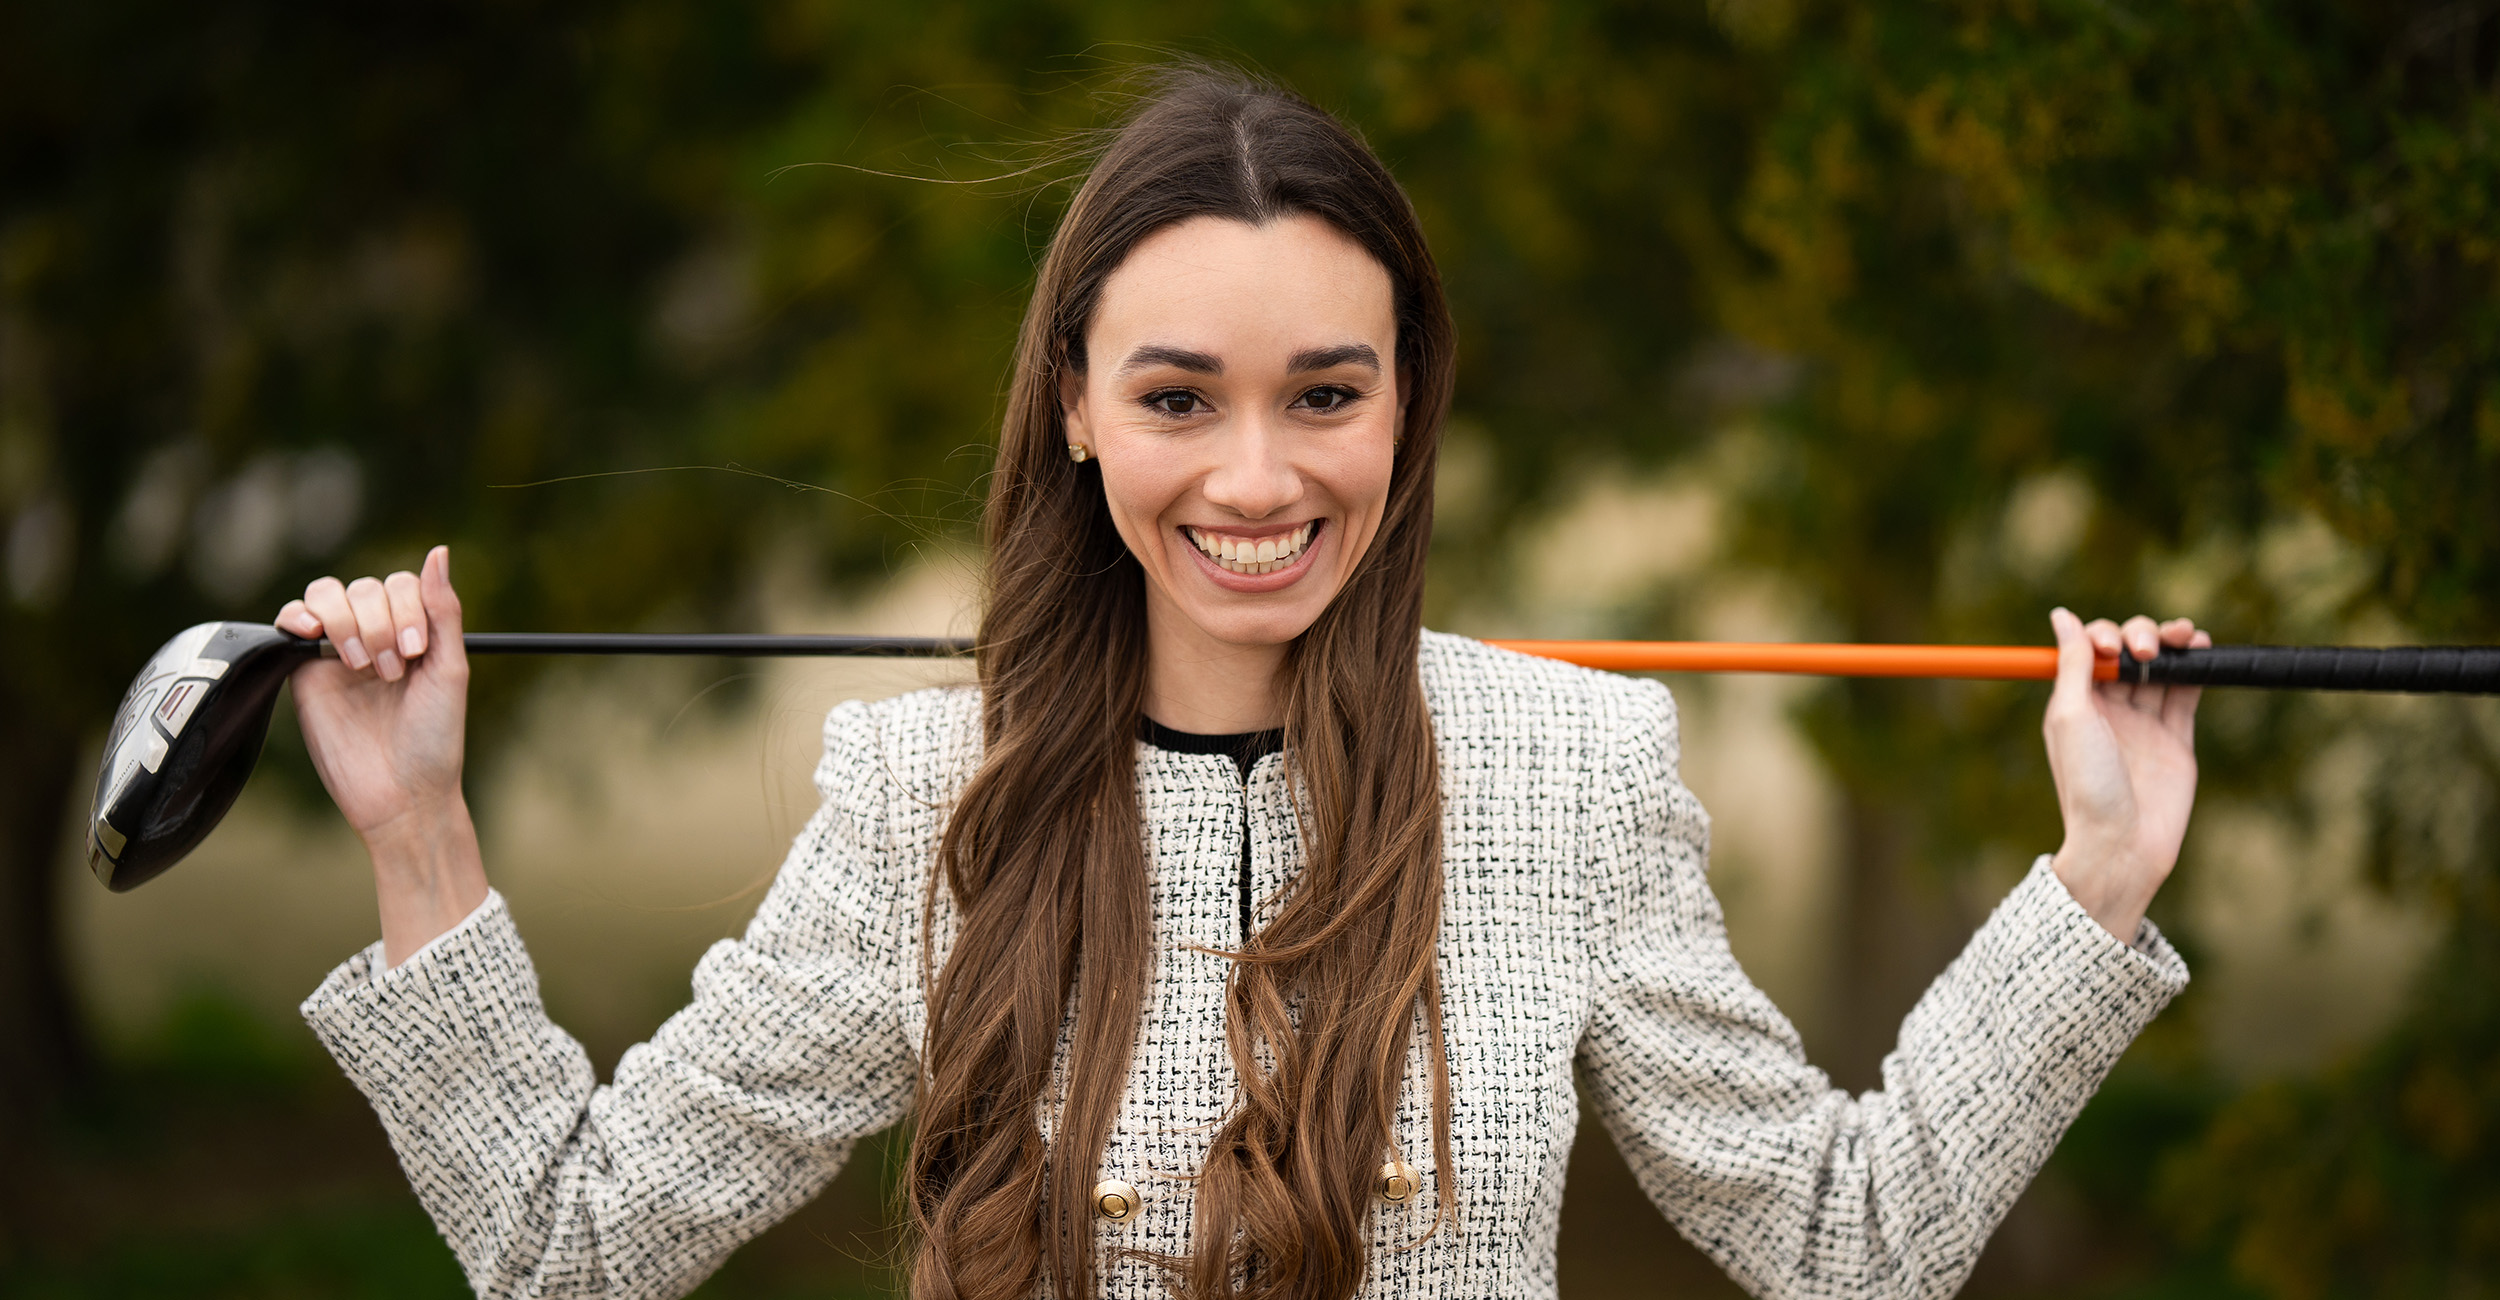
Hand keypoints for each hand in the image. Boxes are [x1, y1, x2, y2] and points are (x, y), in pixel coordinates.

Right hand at [276, 544, 484, 963]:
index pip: (399, 584)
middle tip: (391, 671)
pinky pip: (289, 621)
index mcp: (414, 633)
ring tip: (361, 665)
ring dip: (344, 620)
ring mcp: (336, 651)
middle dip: (379, 623)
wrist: (401, 794)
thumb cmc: (434, 738)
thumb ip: (443, 611)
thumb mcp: (450, 669)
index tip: (415, 653)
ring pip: (326, 595)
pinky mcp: (303, 671)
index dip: (406, 609)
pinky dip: (297, 615)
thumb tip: (439, 550)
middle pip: (362, 587)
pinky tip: (311, 634)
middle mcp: (375, 636)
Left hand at [2044, 609, 2206, 940]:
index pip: (2091, 649)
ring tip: (2185, 635)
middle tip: (2145, 650)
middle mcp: (2109, 709)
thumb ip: (2072, 664)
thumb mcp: (2072, 717)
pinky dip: (2196, 667)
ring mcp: (2144, 722)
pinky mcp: (2176, 737)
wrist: (2123, 844)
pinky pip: (2186, 692)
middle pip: (2128, 652)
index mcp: (2075, 702)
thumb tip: (2062, 614)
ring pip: (2160, 667)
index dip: (2104, 635)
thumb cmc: (2088, 784)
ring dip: (2172, 642)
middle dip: (2140, 635)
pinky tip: (2202, 648)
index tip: (2111, 647)